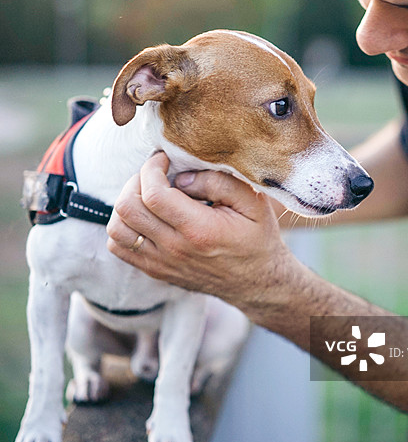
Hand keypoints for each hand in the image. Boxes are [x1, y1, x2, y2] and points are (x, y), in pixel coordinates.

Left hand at [107, 153, 295, 311]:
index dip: (152, 168)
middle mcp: (175, 249)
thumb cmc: (256, 237)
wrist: (256, 282)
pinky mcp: (154, 270)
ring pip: (117, 228)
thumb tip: (181, 176)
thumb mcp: (253, 202)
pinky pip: (118, 247)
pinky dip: (124, 226)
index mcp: (199, 230)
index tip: (164, 159)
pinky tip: (146, 216)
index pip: (153, 194)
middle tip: (156, 174)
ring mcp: (161, 262)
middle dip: (136, 180)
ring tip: (148, 194)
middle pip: (127, 208)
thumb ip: (219, 182)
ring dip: (126, 203)